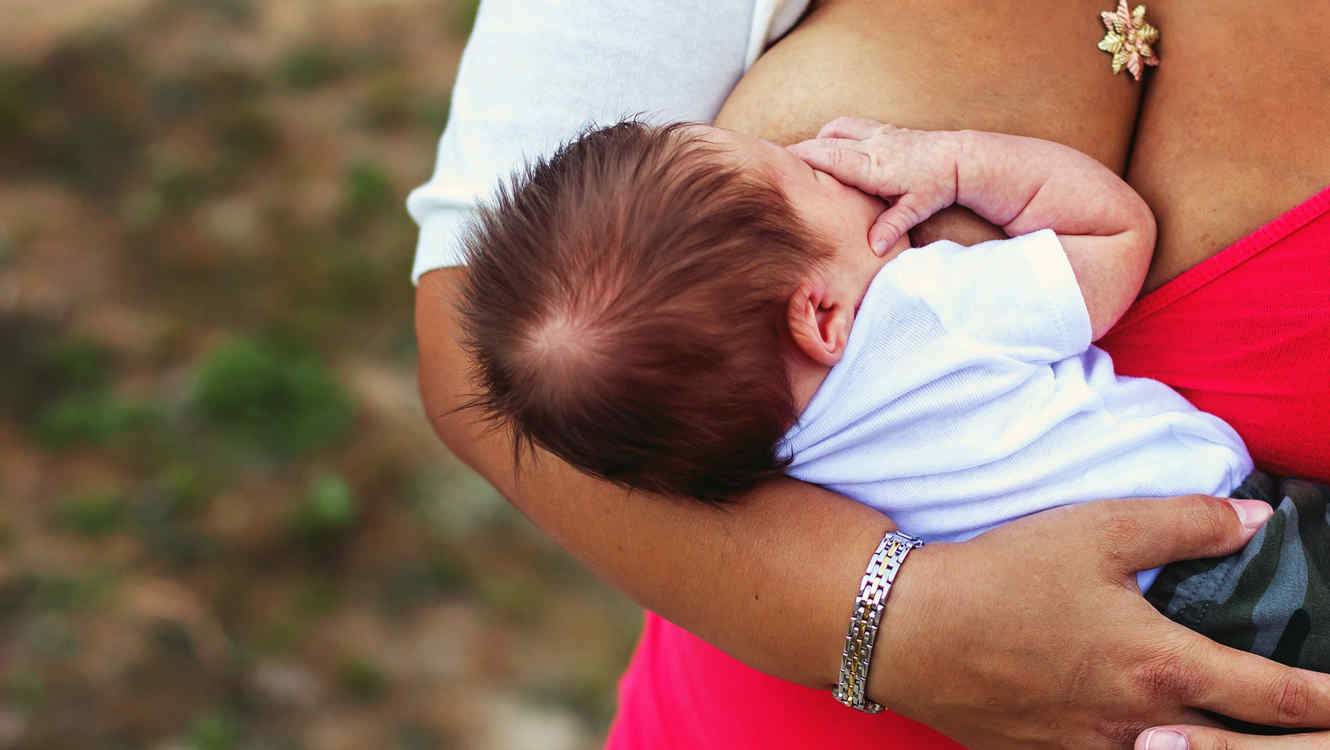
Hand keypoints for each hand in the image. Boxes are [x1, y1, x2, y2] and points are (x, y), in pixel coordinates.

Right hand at [787, 116, 962, 253]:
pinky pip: (847, 125)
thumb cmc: (936, 186)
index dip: (802, 157)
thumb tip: (873, 248)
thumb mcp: (916, 209)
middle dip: (799, 149)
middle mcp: (872, 145)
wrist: (960, 159)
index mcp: (874, 165)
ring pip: (835, 129)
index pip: (829, 157)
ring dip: (816, 140)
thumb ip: (891, 226)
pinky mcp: (882, 130)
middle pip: (824, 142)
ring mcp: (876, 134)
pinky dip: (832, 133)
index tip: (779, 162)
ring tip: (800, 158)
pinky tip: (829, 148)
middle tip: (774, 161)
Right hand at [871, 494, 1329, 748]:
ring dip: (1209, 746)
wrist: (903, 629)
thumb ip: (1185, 522)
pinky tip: (1140, 730)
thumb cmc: (1001, 575)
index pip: (1277, 697)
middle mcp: (1140, 724)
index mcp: (1160, 665)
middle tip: (1307, 730)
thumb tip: (1252, 517)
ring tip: (1219, 729)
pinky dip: (1147, 749)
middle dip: (1286, 744)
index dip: (1329, 701)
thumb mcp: (1095, 529)